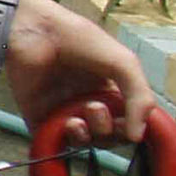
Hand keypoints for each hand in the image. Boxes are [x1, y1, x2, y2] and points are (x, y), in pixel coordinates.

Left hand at [10, 0, 160, 144]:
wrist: (35, 32)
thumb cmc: (79, 40)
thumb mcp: (124, 63)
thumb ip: (140, 99)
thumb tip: (138, 137)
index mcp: (110, 90)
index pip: (128, 123)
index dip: (132, 129)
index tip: (131, 126)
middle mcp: (88, 103)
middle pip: (109, 136)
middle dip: (109, 129)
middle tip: (96, 107)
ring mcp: (64, 112)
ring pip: (85, 142)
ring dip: (89, 134)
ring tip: (81, 114)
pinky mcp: (39, 118)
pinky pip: (56, 144)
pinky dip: (66, 140)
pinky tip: (68, 123)